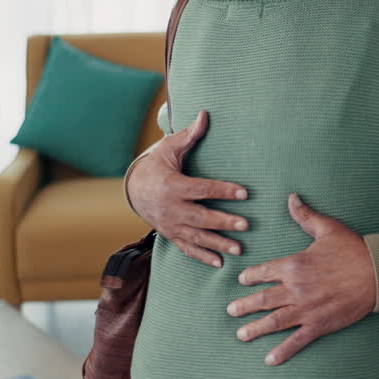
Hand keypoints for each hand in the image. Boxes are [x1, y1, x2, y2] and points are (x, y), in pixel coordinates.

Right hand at [126, 109, 248, 267]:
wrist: (133, 187)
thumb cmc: (156, 164)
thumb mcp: (169, 148)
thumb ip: (189, 135)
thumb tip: (204, 114)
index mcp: (172, 185)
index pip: (202, 189)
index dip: (223, 190)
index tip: (244, 193)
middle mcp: (171, 208)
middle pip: (201, 217)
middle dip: (223, 222)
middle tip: (245, 225)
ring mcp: (170, 224)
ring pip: (196, 237)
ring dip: (217, 244)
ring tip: (238, 248)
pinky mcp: (171, 234)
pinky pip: (187, 248)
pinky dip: (202, 257)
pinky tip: (220, 263)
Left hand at [227, 194, 375, 365]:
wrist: (377, 274)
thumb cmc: (353, 249)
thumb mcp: (327, 228)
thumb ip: (305, 216)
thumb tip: (291, 198)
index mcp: (294, 265)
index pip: (263, 272)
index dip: (250, 277)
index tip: (242, 281)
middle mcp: (295, 289)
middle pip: (263, 299)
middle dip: (244, 306)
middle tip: (231, 311)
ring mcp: (306, 309)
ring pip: (274, 321)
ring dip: (255, 329)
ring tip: (241, 335)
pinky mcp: (319, 324)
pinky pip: (296, 341)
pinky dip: (282, 351)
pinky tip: (270, 359)